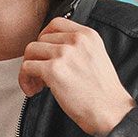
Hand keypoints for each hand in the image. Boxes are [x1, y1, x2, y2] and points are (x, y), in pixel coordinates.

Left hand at [19, 18, 135, 136]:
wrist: (112, 113)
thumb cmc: (105, 95)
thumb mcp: (97, 59)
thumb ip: (78, 50)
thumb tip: (54, 52)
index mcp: (88, 35)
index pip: (56, 23)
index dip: (45, 38)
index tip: (45, 54)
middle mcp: (76, 40)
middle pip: (41, 38)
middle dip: (38, 57)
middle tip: (42, 75)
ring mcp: (64, 54)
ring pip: (31, 51)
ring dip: (30, 68)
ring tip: (38, 84)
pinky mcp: (54, 70)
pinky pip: (27, 67)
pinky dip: (25, 80)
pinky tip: (33, 91)